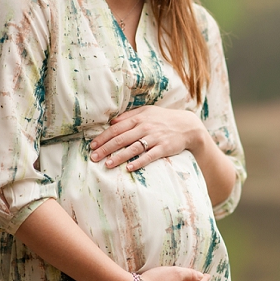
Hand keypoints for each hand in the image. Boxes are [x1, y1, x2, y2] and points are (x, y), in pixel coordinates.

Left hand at [89, 106, 204, 171]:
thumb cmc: (164, 119)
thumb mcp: (147, 112)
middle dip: (106, 149)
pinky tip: (129, 168)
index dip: (103, 138)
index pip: (116, 129)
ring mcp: (155, 138)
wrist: (187, 125)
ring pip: (133, 148)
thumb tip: (112, 122)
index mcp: (138, 118)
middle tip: (93, 158)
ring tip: (107, 164)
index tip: (92, 146)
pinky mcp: (164, 148)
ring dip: (119, 157)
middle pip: (121, 139)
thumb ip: (129, 115)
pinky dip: (139, 162)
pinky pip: (149, 156)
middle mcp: (145, 127)